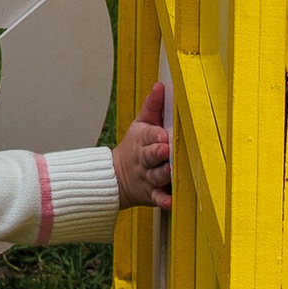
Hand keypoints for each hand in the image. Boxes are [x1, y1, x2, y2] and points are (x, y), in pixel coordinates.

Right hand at [115, 76, 173, 212]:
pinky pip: (157, 198)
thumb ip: (153, 106)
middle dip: (157, 152)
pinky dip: (163, 201)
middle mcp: (144, 160)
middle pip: (150, 155)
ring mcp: (147, 178)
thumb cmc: (135, 147)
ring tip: (171, 172)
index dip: (155, 135)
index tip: (163, 134)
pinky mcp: (151, 195)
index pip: (149, 135)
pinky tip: (171, 202)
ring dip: (163, 174)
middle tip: (166, 149)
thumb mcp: (140, 125)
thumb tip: (161, 85)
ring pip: (155, 176)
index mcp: (142, 140)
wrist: (116, 177)